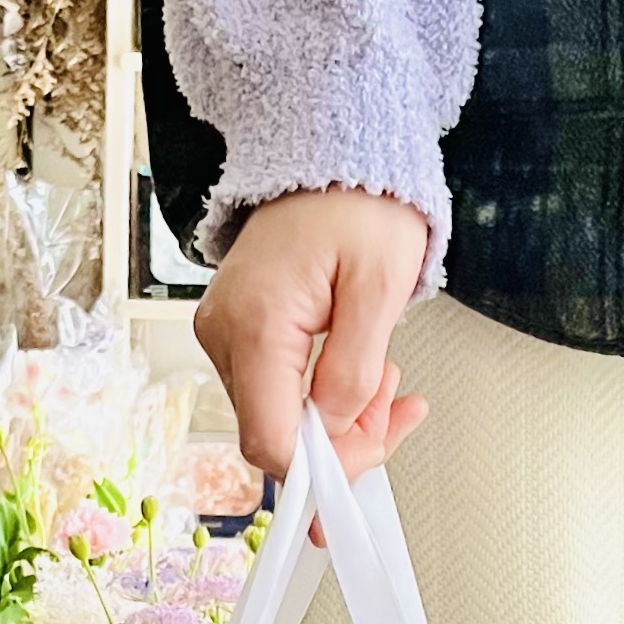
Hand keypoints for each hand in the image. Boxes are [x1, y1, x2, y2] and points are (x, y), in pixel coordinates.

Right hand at [194, 187, 430, 485]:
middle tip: (397, 411)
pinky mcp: (236, 337)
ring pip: (277, 420)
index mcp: (257, 324)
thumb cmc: (356, 201)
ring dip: (337, 420)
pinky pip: (275, 393)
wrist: (328, 154)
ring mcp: (226, 338)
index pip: (271, 439)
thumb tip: (333, 427)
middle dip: (343, 441)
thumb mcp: (380, 283)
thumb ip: (355, 366)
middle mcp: (226, 336)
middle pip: (274, 437)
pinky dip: (319, 398)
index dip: (320, 470)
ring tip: (384, 378)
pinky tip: (353, 374)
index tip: (364, 468)